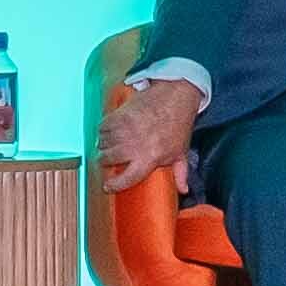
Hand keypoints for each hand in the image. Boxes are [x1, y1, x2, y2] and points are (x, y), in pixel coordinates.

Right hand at [97, 69, 204, 194]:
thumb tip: (183, 190)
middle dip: (105, 161)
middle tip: (109, 160)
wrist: (174, 95)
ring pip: (102, 143)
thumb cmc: (178, 124)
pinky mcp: (119, 115)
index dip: (113, 185)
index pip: (125, 179)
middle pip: (107, 159)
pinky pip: (102, 127)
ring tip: (110, 145)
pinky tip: (110, 131)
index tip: (108, 186)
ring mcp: (124, 130)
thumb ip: (180, 174)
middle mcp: (133, 146)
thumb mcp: (180, 152)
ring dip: (104, 145)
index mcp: (149, 158)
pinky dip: (103, 130)